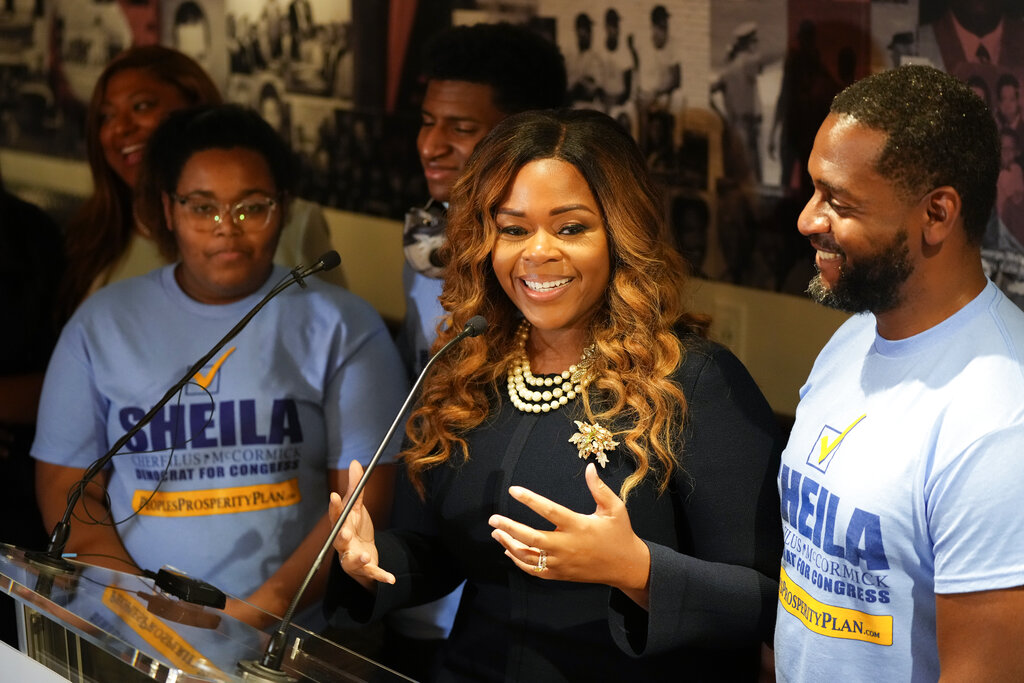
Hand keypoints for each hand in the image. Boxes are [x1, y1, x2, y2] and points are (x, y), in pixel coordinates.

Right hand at [329, 460, 394, 589]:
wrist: (363, 555)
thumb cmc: (355, 528)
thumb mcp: (356, 507)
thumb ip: (356, 487)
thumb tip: (354, 462)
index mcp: (341, 526)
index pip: (336, 516)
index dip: (335, 507)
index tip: (335, 495)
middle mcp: (343, 544)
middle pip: (340, 541)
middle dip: (342, 537)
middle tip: (345, 533)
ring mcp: (352, 558)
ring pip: (352, 561)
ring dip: (358, 560)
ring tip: (365, 557)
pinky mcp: (366, 569)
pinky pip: (373, 574)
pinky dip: (381, 576)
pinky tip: (391, 579)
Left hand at [488, 464, 649, 600]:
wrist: (626, 566)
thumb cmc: (620, 534)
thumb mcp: (615, 508)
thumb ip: (599, 488)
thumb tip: (589, 467)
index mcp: (578, 526)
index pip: (548, 511)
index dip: (529, 500)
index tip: (513, 490)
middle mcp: (567, 546)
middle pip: (531, 538)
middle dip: (509, 528)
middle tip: (492, 519)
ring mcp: (562, 563)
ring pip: (528, 556)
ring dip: (509, 544)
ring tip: (496, 532)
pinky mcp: (560, 574)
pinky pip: (534, 570)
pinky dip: (519, 561)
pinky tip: (509, 550)